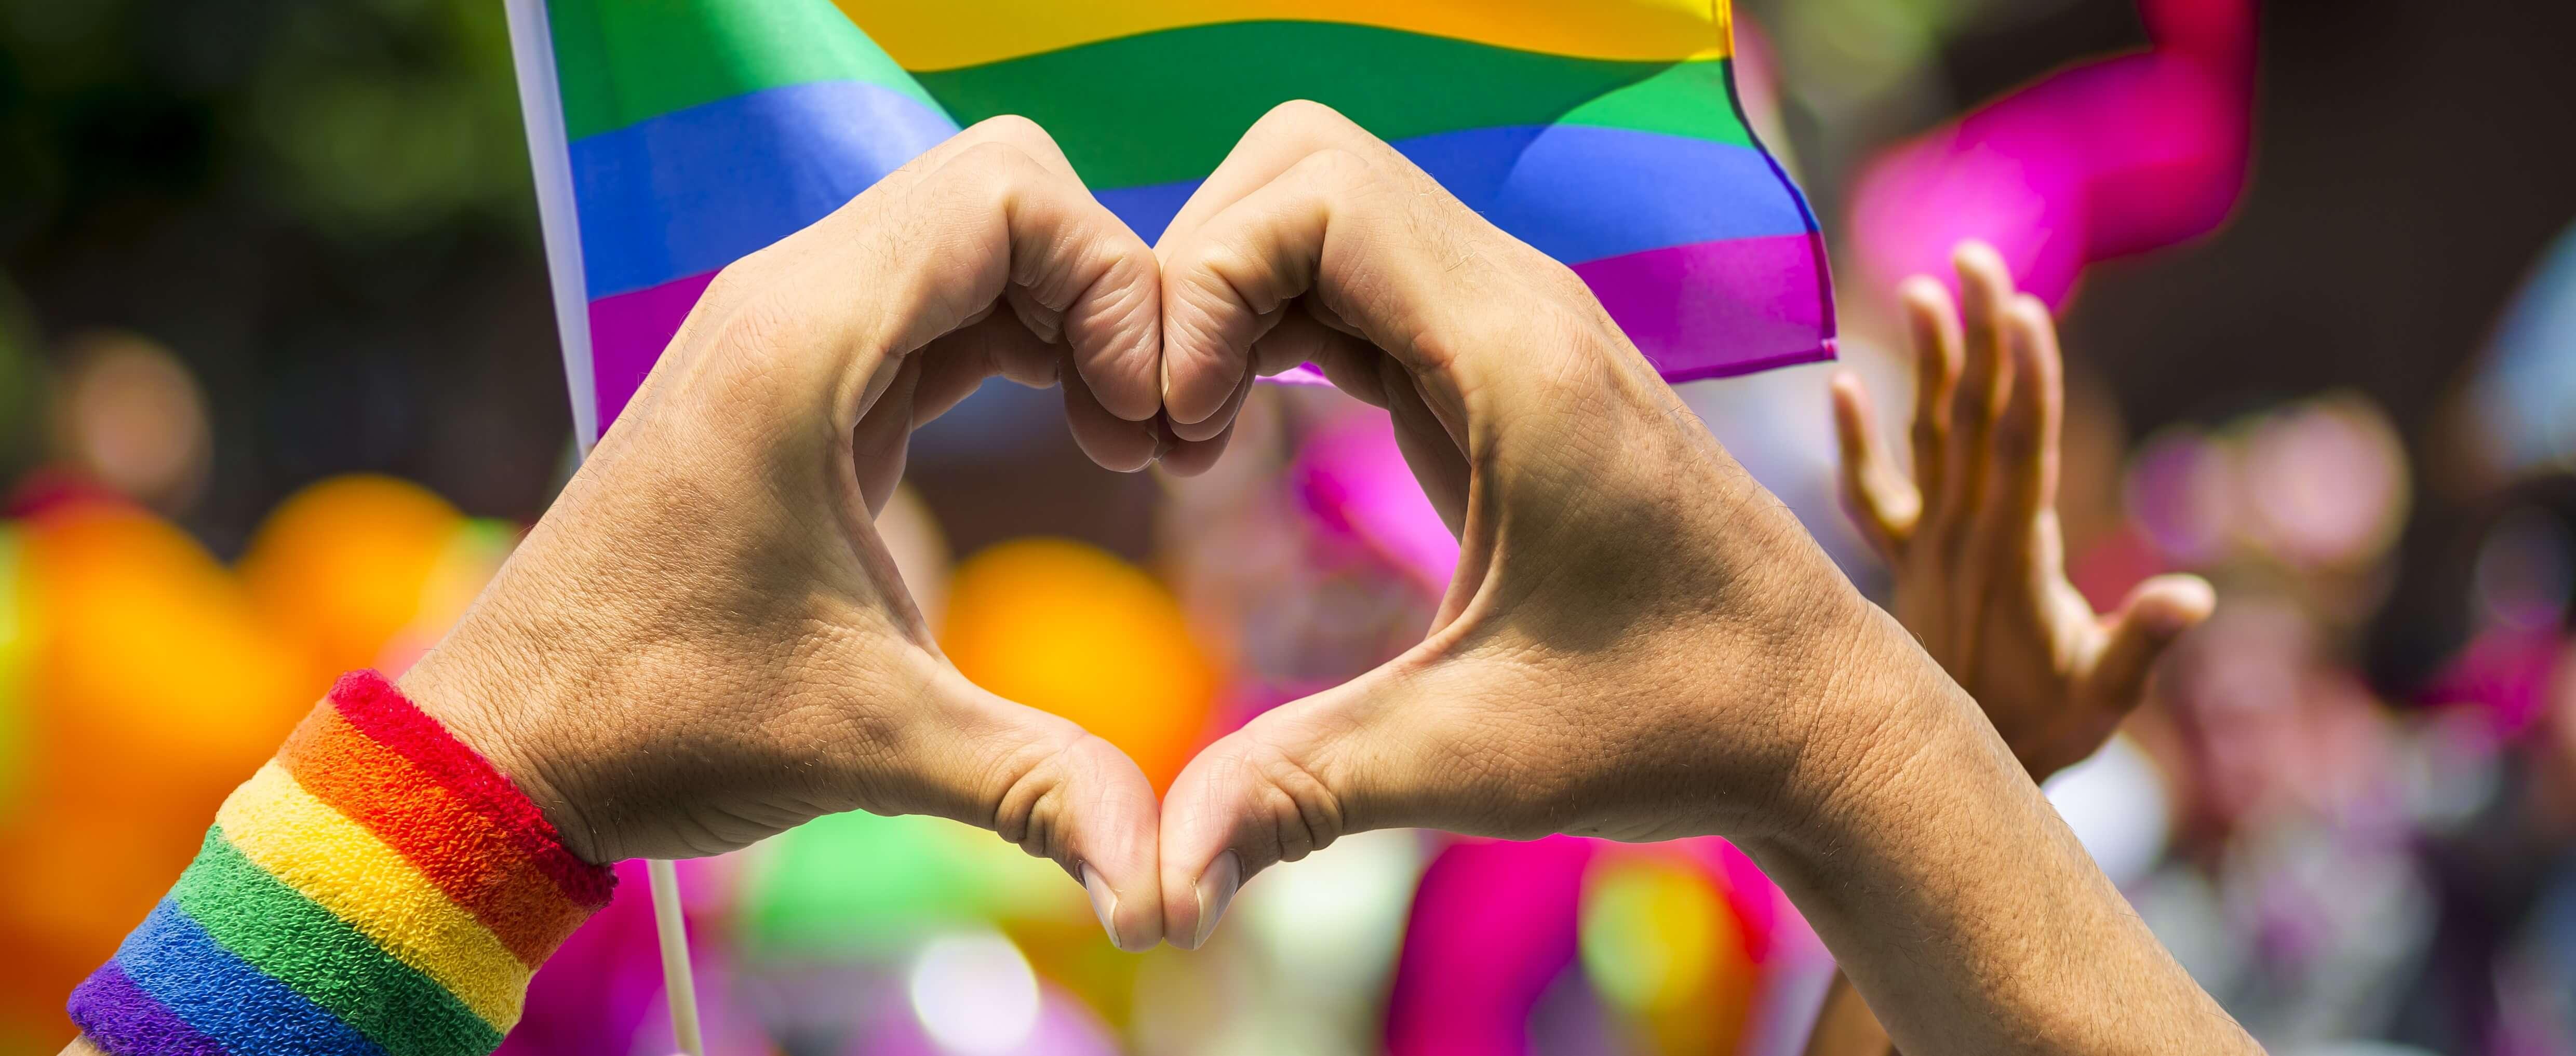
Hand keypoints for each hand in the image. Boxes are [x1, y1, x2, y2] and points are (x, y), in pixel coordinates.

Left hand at [397, 118, 1169, 948]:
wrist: (507, 744)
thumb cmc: (658, 725)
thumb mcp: (872, 747)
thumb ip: (1036, 788)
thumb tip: (1165, 885)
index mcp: (801, 344)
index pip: (1009, 194)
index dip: (1113, 283)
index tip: (1138, 420)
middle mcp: (787, 303)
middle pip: (1003, 190)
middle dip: (1107, 289)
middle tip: (1141, 426)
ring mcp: (784, 331)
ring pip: (974, 235)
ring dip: (1068, 313)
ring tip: (1117, 438)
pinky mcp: (792, 377)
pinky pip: (938, 298)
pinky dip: (1021, 337)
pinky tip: (1065, 431)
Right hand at [1141, 107, 2255, 1055]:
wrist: (1815, 717)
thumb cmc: (1673, 723)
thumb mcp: (1474, 759)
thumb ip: (1303, 791)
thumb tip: (1153, 889)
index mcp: (1518, 357)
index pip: (1313, 195)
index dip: (1205, 286)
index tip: (1179, 437)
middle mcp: (1518, 306)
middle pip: (1303, 167)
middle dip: (1196, 273)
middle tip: (1166, 427)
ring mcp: (1513, 325)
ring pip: (1327, 211)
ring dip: (1230, 297)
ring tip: (1190, 439)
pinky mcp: (1502, 366)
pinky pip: (1358, 279)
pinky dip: (1274, 325)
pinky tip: (1240, 434)